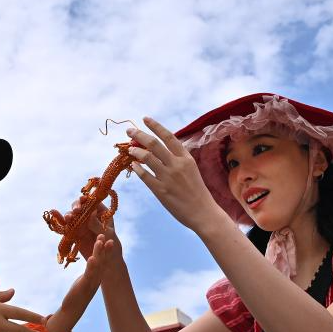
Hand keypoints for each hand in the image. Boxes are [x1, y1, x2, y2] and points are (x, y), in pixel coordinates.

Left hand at [46, 235, 115, 331]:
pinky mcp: (85, 286)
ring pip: (97, 264)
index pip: (103, 259)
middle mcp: (97, 276)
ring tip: (100, 240)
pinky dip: (92, 266)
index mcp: (97, 274)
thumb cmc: (78, 292)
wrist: (72, 308)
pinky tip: (92, 258)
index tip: (107, 236)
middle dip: (105, 246)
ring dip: (99, 252)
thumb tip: (93, 260)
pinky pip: (89, 274)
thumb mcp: (85, 278)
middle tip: (105, 233)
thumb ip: (90, 269)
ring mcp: (92, 281)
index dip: (106, 248)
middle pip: (103, 259)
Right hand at [67, 197, 120, 260]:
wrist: (106, 261)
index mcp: (101, 212)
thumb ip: (98, 224)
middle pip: (81, 206)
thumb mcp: (107, 234)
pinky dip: (61, 221)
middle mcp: (90, 216)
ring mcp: (82, 223)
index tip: (83, 200)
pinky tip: (55, 215)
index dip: (87, 199)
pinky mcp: (75, 232)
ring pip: (72, 215)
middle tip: (76, 211)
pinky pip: (67, 225)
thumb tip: (91, 213)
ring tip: (69, 218)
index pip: (93, 201)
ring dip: (69, 214)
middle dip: (76, 206)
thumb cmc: (111, 245)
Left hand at [126, 117, 225, 233]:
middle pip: (154, 144)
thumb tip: (161, 149)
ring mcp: (168, 177)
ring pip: (146, 158)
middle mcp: (177, 165)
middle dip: (139, 135)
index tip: (145, 119)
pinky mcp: (161, 191)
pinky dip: (137, 169)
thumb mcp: (191, 169)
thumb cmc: (197, 191)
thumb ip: (178, 159)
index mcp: (186, 158)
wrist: (203, 213)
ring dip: (135, 151)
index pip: (168, 136)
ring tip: (129, 149)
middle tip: (129, 130)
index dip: (155, 126)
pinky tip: (133, 166)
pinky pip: (144, 176)